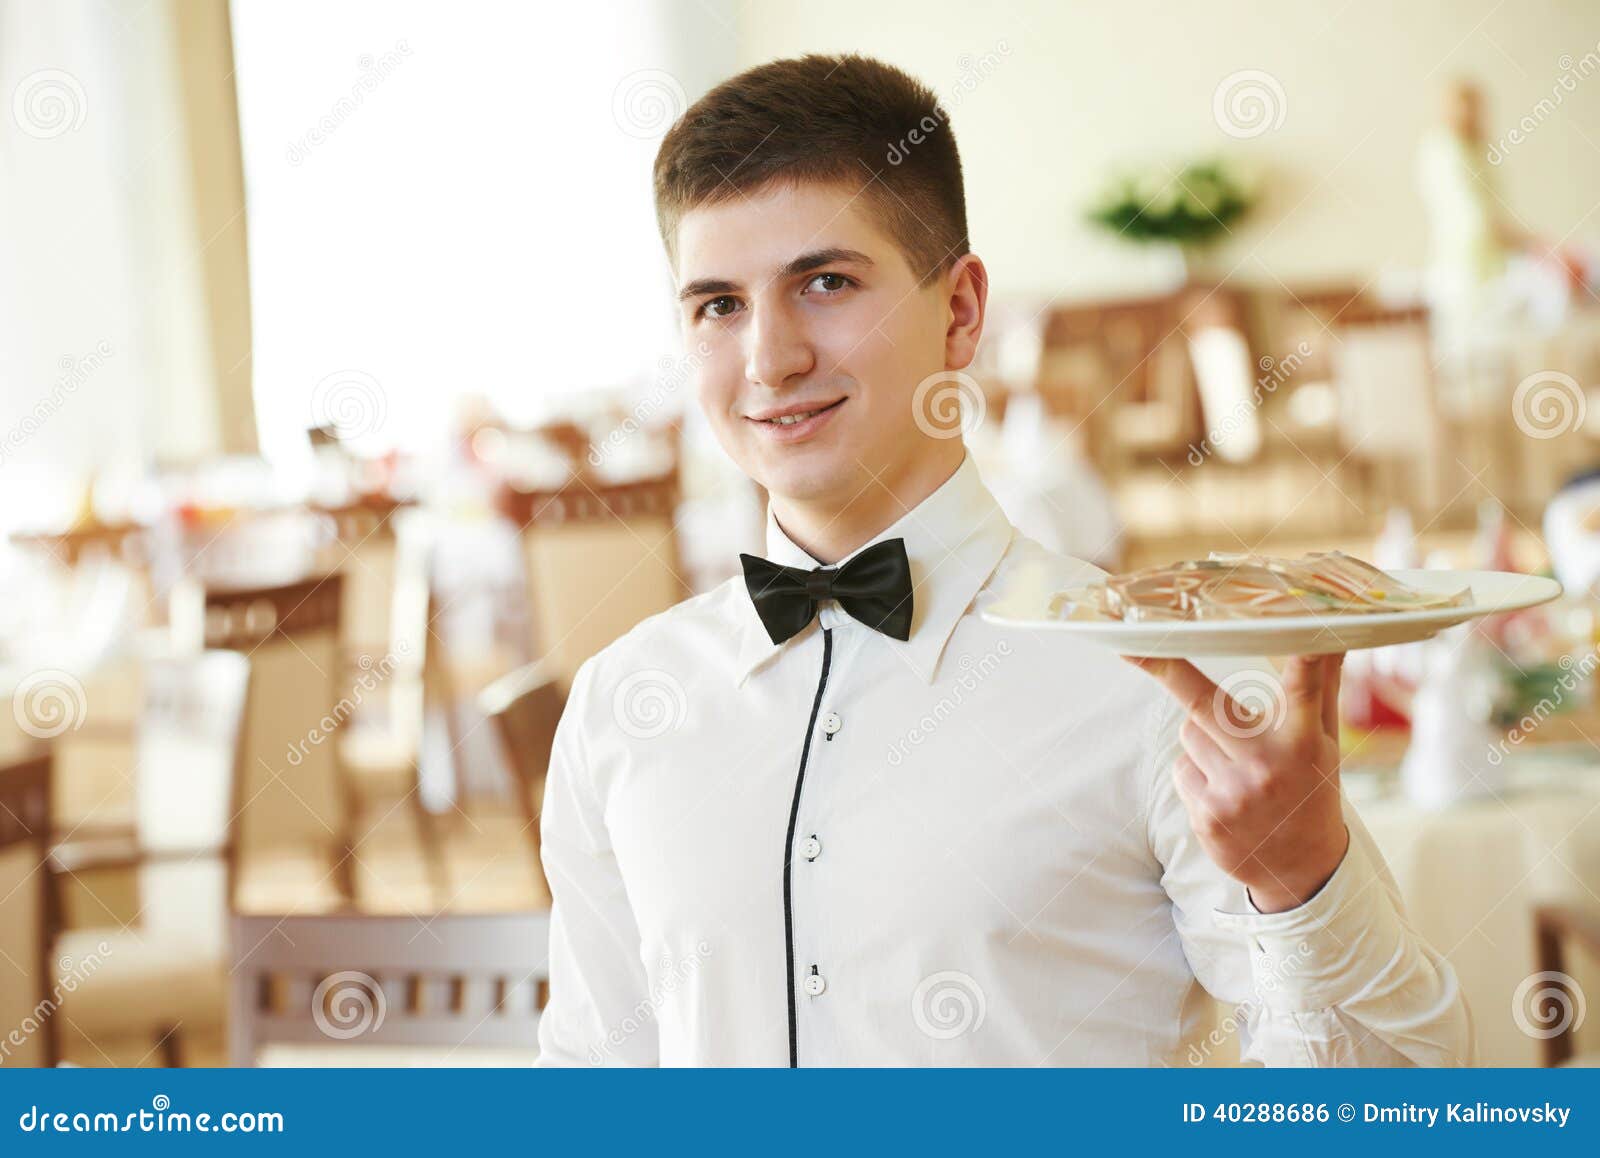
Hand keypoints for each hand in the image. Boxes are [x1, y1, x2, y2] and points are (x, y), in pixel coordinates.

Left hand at [1125, 653, 1349, 912]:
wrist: (1304, 870)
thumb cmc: (1312, 789)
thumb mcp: (1326, 741)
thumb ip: (1321, 685)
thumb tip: (1333, 634)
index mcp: (1303, 739)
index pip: (1301, 684)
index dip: (1298, 653)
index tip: (1262, 627)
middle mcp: (1268, 764)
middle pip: (1203, 702)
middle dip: (1175, 678)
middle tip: (1143, 653)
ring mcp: (1235, 793)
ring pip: (1188, 733)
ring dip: (1203, 739)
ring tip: (1237, 765)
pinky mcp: (1207, 817)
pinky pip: (1181, 769)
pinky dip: (1195, 773)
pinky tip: (1226, 793)